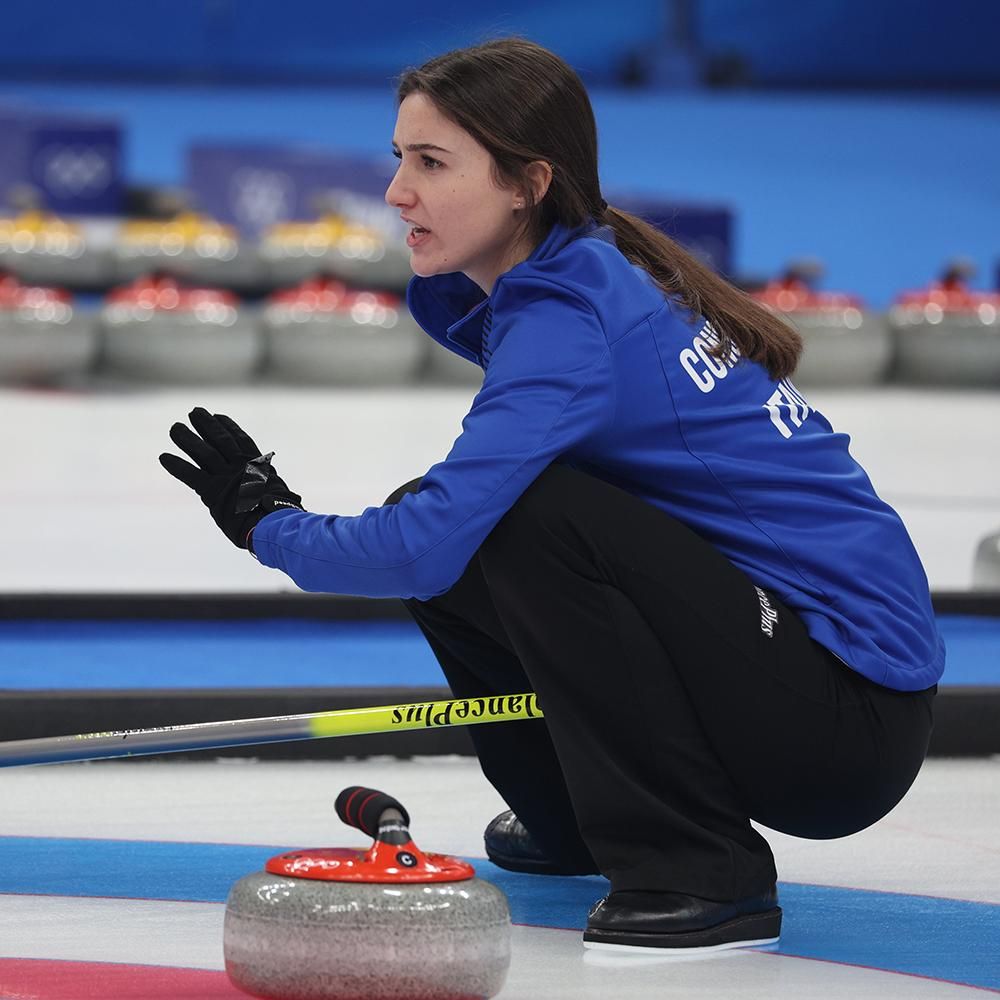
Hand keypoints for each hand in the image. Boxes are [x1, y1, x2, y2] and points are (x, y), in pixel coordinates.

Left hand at [159, 407, 303, 549]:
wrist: (273, 523)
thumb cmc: (280, 516)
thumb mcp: (277, 493)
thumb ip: (266, 486)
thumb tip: (275, 494)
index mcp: (256, 465)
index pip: (241, 440)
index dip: (229, 427)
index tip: (218, 416)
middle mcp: (240, 466)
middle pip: (220, 439)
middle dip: (206, 425)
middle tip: (194, 412)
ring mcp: (225, 477)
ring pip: (202, 452)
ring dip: (187, 439)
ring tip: (175, 427)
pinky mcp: (212, 491)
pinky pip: (190, 474)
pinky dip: (177, 465)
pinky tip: (164, 457)